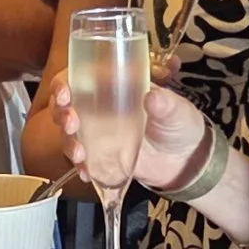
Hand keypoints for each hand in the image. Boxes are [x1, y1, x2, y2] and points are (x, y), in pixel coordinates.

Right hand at [52, 73, 215, 195]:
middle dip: (61, 113)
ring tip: (80, 153)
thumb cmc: (180, 124)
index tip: (66, 93)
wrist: (186, 161)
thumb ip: (165, 103)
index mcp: (114, 87)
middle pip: (64, 105)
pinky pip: (82, 161)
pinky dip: (81, 166)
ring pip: (69, 134)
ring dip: (68, 142)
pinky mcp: (101, 157)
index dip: (64, 82)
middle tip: (71, 123)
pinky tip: (87, 171)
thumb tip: (152, 97)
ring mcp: (98, 134)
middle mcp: (100, 108)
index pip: (78, 77)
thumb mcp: (177, 109)